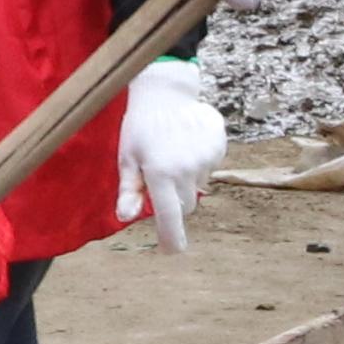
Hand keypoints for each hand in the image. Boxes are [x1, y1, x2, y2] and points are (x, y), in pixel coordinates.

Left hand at [114, 61, 223, 248]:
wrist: (165, 92)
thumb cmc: (140, 127)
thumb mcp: (127, 158)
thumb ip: (129, 190)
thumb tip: (125, 218)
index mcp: (160, 174)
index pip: (169, 217)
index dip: (171, 238)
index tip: (170, 251)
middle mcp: (186, 170)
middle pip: (186, 204)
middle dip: (175, 199)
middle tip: (162, 177)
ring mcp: (206, 158)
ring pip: (199, 186)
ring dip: (187, 179)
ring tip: (174, 153)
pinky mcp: (218, 147)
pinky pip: (211, 167)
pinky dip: (200, 162)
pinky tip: (188, 144)